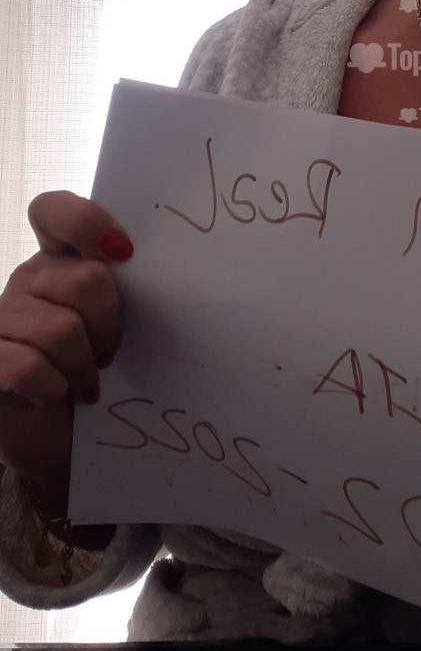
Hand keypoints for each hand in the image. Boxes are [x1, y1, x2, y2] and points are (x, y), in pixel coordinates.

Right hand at [0, 191, 131, 513]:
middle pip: (84, 278)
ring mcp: (1, 318)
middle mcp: (28, 280)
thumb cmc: (104, 374)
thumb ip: (132, 288)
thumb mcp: (122, 324)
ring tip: (86, 381)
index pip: (54, 210)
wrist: (69, 441)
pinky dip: (55, 387)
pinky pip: (28, 366)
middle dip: (109, 324)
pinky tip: (57, 396)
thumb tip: (173, 271)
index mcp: (61, 259)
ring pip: (61, 329)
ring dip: (84, 366)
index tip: (124, 253)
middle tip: (111, 353)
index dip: (87, 222)